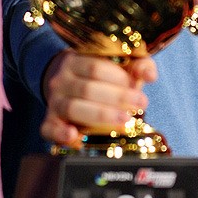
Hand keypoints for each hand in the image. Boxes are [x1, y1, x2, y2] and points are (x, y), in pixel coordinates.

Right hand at [41, 49, 156, 148]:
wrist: (70, 82)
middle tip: (139, 105)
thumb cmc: (103, 75)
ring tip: (124, 120)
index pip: (95, 66)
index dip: (118, 78)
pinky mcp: (49, 121)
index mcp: (77, 59)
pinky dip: (60, 134)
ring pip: (72, 108)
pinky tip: (74, 137)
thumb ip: (138, 65)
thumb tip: (149, 75)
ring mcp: (54, 101)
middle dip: (116, 98)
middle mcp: (62, 79)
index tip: (138, 87)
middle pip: (86, 89)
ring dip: (100, 115)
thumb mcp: (121, 65)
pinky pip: (48, 128)